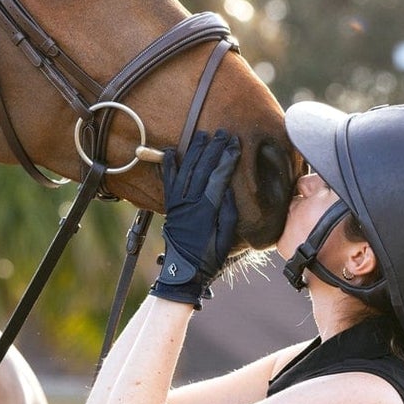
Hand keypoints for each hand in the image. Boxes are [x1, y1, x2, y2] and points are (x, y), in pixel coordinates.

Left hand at [151, 130, 240, 306]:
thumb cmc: (210, 255)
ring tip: (203, 135)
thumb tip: (230, 189)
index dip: (227, 158)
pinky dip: (169, 165)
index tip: (235, 144)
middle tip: (223, 133)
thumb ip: (230, 212)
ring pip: (186, 170)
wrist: (183, 270)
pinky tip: (171, 151)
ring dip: (195, 150)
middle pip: (203, 168)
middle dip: (214, 148)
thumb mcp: (228, 237)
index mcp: (208, 210)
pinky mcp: (171, 205)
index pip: (219, 177)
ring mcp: (179, 203)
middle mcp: (191, 203)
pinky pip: (168, 181)